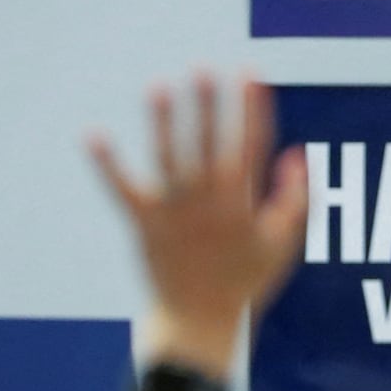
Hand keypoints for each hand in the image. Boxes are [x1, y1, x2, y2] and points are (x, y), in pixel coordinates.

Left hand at [89, 75, 308, 359]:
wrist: (201, 321)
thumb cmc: (245, 281)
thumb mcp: (283, 243)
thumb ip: (295, 197)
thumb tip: (297, 152)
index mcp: (243, 203)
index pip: (251, 145)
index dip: (252, 108)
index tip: (250, 74)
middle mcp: (209, 202)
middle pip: (210, 144)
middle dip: (208, 106)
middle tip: (203, 70)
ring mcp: (175, 213)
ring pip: (170, 158)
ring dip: (164, 122)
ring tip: (159, 87)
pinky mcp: (145, 225)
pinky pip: (123, 190)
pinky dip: (108, 165)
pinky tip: (94, 135)